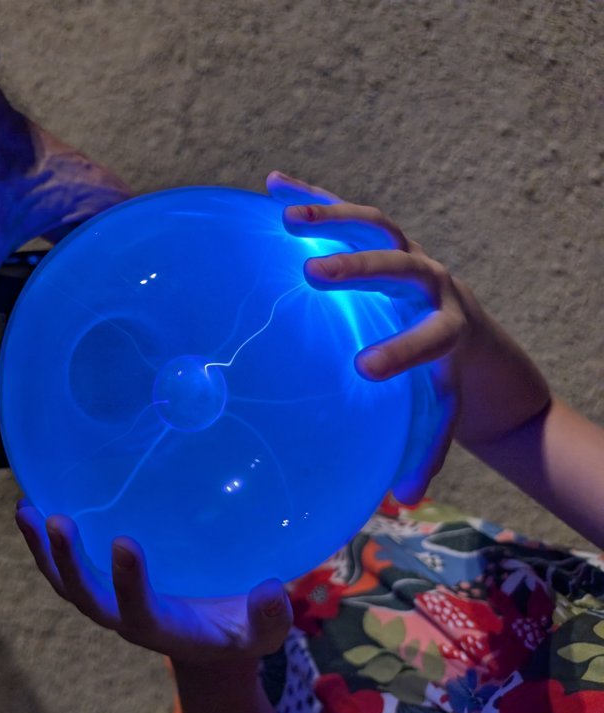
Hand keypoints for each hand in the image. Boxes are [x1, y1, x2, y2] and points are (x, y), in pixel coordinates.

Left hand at [0, 71, 132, 346]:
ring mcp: (85, 196)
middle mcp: (105, 199)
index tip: (138, 324)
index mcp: (104, 204)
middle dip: (119, 290)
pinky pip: (81, 238)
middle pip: (127, 254)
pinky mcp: (63, 199)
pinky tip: (62, 287)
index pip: (144, 253)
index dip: (143, 290)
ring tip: (94, 318)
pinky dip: (75, 261)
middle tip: (112, 332)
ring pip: (104, 246)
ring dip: (98, 275)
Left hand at [15, 501, 292, 662]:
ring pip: (65, 581)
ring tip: (28, 510)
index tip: (125, 543)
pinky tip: (28, 504)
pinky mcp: (97, 582)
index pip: (139, 610)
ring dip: (42, 549)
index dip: (128, 582)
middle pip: (86, 596)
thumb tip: (272, 591)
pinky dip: (41, 541)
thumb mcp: (260, 635)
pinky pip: (62, 565)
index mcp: (162, 628)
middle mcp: (124, 616)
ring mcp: (105, 599)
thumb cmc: (235, 631)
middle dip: (69, 562)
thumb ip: (268, 619)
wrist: (206, 642)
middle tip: (58, 522)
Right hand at [265, 171, 467, 502]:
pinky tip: (272, 183)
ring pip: (378, 227)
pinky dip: (314, 196)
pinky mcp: (386, 241)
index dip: (401, 350)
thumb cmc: (447, 380)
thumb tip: (402, 500)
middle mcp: (432, 286)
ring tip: (283, 219)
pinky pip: (349, 214)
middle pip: (403, 266)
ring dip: (332, 218)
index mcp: (448, 333)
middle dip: (361, 269)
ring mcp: (409, 256)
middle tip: (315, 275)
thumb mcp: (441, 413)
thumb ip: (424, 451)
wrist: (470, 335)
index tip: (364, 368)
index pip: (431, 339)